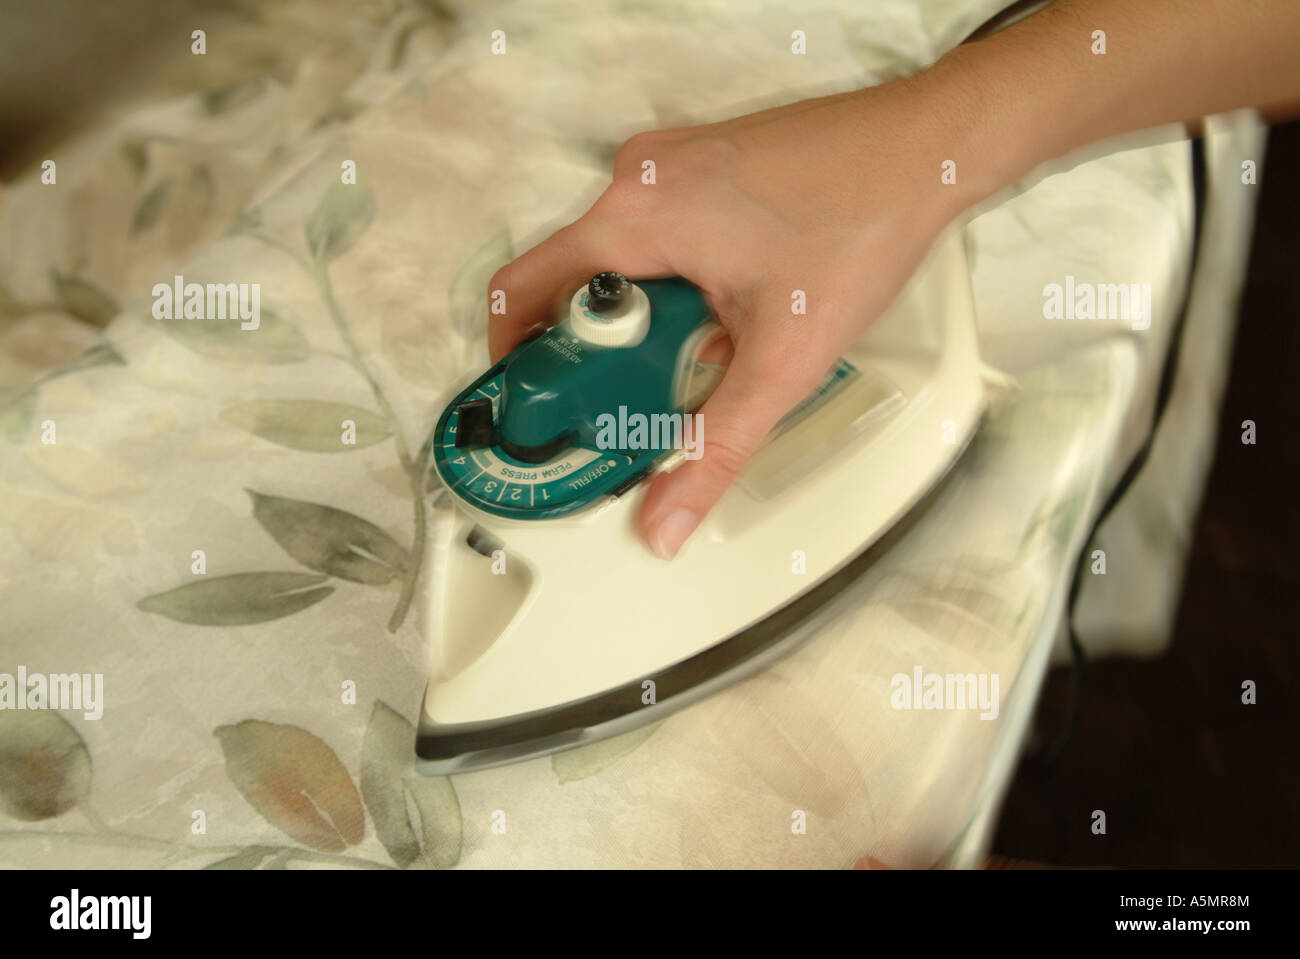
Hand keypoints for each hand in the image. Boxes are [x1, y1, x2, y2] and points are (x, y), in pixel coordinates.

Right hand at [488, 73, 982, 556]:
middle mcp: (639, 177)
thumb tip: (664, 516)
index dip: (514, 358)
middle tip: (635, 400)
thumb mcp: (781, 360)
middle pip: (573, 282)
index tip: (536, 405)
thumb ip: (714, 447)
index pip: (522, 290)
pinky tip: (727, 312)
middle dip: (597, 352)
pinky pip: (656, 235)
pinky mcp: (701, 164)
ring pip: (619, 261)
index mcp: (634, 214)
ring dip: (642, 321)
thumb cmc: (862, 222)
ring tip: (697, 356)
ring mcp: (670, 163)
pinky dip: (671, 284)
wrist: (926, 149)